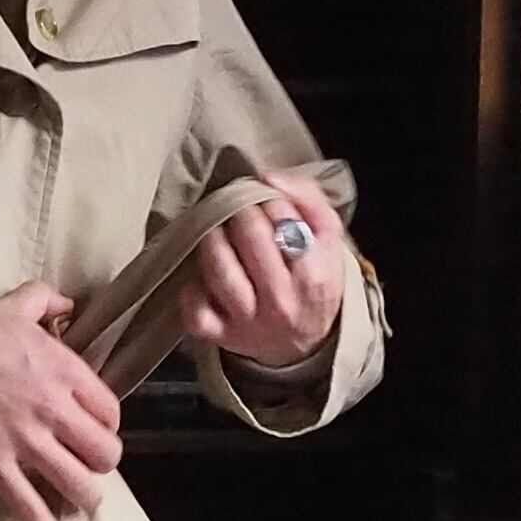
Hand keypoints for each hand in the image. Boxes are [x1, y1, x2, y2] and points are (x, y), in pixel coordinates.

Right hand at [0, 282, 122, 520]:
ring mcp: (27, 442)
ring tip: (80, 498)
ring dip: (85, 496)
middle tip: (87, 462)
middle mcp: (55, 410)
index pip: (111, 412)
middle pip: (105, 454)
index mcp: (65, 371)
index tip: (94, 427)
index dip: (107, 424)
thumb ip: (48, 302)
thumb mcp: (15, 304)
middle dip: (101, 463)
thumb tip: (68, 303)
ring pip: (80, 485)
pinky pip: (32, 510)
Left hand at [174, 171, 348, 371]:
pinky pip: (194, 307)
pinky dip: (192, 287)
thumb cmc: (313, 280)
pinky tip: (204, 276)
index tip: (266, 201)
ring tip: (219, 231)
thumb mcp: (328, 239)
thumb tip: (267, 175)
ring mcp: (248, 320)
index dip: (269, 199)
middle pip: (249, 236)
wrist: (306, 344)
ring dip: (212, 238)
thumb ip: (309, 197)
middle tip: (238, 210)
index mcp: (313, 274)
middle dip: (239, 212)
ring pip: (219, 268)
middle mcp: (281, 300)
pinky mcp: (220, 335)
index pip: (283, 218)